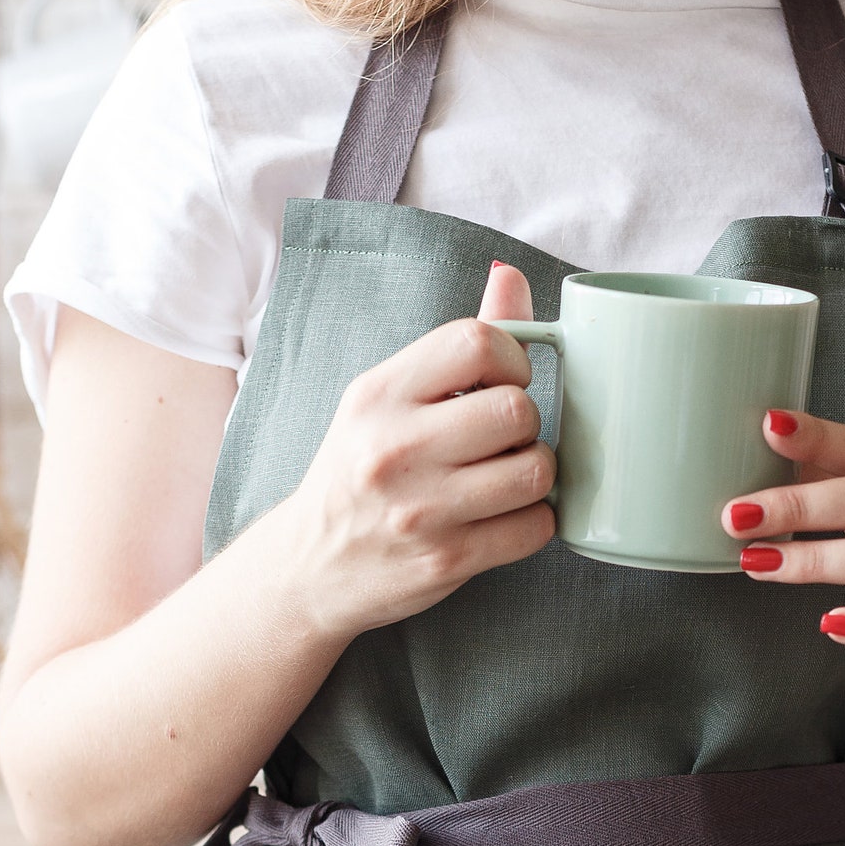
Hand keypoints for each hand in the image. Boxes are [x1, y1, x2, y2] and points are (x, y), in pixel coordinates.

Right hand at [282, 261, 554, 639]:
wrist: (309, 567)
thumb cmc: (358, 474)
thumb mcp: (386, 400)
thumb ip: (455, 346)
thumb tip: (510, 278)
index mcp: (379, 395)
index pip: (477, 342)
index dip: (512, 359)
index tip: (502, 381)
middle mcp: (394, 449)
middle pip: (516, 410)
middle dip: (525, 423)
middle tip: (501, 439)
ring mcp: (421, 510)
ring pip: (535, 471)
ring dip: (535, 473)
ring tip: (504, 477)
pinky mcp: (447, 561)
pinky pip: (534, 527)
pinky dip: (532, 521)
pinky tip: (503, 517)